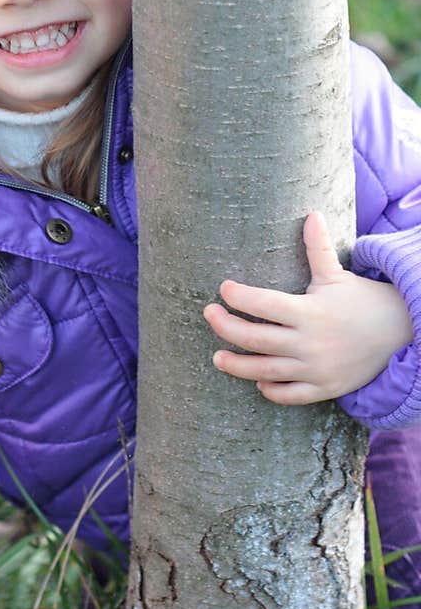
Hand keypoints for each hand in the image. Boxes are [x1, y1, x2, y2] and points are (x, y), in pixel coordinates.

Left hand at [202, 210, 413, 404]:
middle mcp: (310, 343)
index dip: (240, 296)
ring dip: (237, 366)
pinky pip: (291, 395)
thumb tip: (312, 213)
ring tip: (217, 357)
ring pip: (266, 371)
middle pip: (256, 339)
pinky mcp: (324, 388)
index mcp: (310, 312)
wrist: (400, 334)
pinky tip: (257, 382)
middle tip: (209, 314)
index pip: (264, 304)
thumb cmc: (361, 301)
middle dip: (226, 328)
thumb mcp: (337, 275)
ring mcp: (316, 369)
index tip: (223, 288)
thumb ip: (318, 248)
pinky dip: (272, 391)